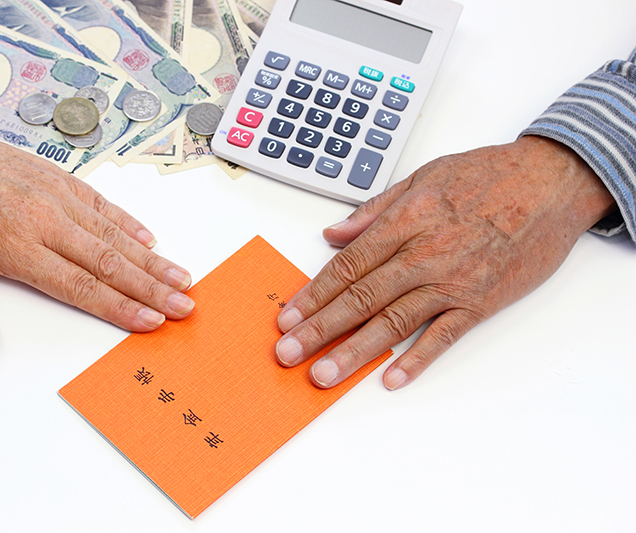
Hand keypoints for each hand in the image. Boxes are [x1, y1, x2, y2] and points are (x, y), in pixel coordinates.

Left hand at [0, 52, 193, 351]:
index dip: (120, 306)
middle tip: (185, 305)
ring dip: (152, 259)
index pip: (80, 286)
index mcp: (15, 247)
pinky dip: (130, 224)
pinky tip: (151, 242)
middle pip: (109, 263)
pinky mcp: (59, 178)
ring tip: (183, 277)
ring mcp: (56, 197)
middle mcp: (44, 221)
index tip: (151, 321)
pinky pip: (103, 205)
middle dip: (152, 288)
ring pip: (115, 234)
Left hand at [275, 137, 614, 389]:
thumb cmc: (488, 175)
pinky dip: (417, 358)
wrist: (552, 182)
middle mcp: (424, 253)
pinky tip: (390, 378)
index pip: (347, 265)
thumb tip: (332, 235)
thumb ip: (374, 210)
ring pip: (393, 321)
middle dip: (319, 328)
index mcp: (406, 220)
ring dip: (354, 351)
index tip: (287, 316)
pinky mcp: (481, 302)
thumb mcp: (423, 176)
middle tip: (287, 352)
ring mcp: (453, 281)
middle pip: (361, 297)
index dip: (313, 293)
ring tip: (323, 373)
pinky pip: (444, 336)